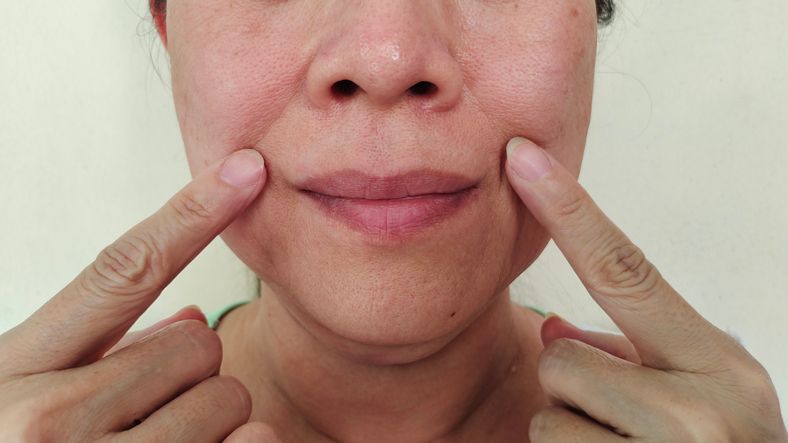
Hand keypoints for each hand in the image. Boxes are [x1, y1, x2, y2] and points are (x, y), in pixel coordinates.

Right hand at [0, 149, 280, 441]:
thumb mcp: (18, 399)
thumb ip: (101, 353)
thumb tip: (190, 317)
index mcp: (14, 372)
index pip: (121, 271)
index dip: (192, 212)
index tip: (248, 170)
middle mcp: (48, 421)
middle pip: (198, 343)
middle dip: (188, 370)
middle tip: (144, 404)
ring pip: (228, 399)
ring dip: (210, 417)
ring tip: (154, 441)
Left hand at [505, 137, 787, 441]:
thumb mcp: (701, 396)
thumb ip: (628, 352)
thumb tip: (554, 330)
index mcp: (720, 364)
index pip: (626, 269)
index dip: (569, 208)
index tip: (522, 157)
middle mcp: (703, 408)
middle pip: (560, 358)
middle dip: (576, 386)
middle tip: (625, 421)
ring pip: (548, 414)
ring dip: (572, 432)